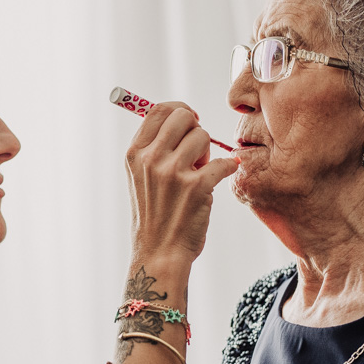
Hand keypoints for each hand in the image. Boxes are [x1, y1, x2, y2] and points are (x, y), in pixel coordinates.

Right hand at [125, 102, 238, 263]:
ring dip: (208, 152)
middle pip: (183, 117)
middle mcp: (151, 159)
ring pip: (203, 136)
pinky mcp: (197, 187)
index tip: (189, 120)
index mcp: (135, 154)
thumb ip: (154, 148)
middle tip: (196, 150)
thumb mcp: (140, 177)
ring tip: (201, 172)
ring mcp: (173, 173)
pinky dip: (229, 167)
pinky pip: (224, 161)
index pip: (157, 110)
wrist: (159, 253)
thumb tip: (184, 118)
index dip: (179, 110)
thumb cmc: (154, 215)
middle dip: (195, 129)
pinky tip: (224, 175)